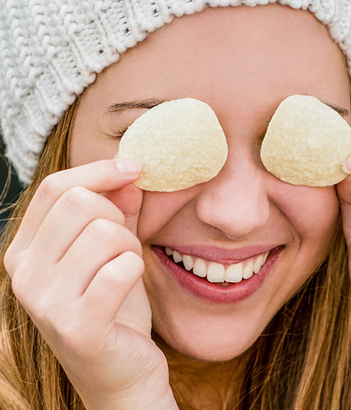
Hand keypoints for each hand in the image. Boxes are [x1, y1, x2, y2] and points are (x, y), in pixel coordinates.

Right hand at [4, 160, 177, 409]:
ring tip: (126, 270)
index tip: (134, 169)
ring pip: (104, 234)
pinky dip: (135, 269)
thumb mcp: (112, 248)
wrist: (121, 371)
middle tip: (124, 246)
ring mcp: (46, 303)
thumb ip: (117, 208)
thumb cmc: (114, 305)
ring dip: (129, 247)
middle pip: (81, 204)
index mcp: (25, 250)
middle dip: (118, 218)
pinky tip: (129, 285)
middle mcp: (24, 274)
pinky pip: (120, 269)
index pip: (57, 188)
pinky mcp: (78, 327)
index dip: (101, 171)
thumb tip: (128, 171)